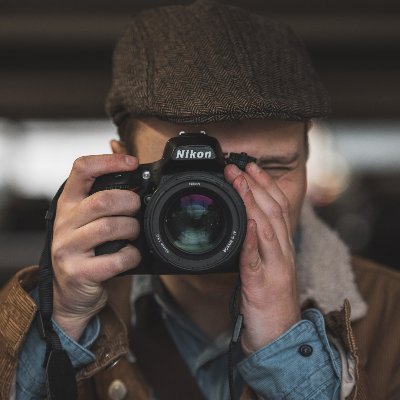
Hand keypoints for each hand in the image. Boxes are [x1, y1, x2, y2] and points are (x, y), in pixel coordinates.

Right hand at [51, 154, 141, 339]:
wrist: (70, 293)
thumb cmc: (86, 249)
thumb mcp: (88, 217)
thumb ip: (104, 190)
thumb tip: (121, 151)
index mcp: (68, 203)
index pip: (82, 169)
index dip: (109, 161)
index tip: (132, 163)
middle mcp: (64, 222)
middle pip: (102, 199)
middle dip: (130, 202)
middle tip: (137, 209)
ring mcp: (68, 248)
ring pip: (109, 227)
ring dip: (132, 229)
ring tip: (134, 234)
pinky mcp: (79, 272)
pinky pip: (115, 259)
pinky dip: (131, 256)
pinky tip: (130, 255)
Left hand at [225, 162, 300, 355]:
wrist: (278, 336)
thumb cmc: (270, 302)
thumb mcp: (267, 266)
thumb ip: (259, 245)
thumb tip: (246, 222)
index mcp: (282, 247)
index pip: (278, 208)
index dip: (265, 185)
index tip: (251, 167)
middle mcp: (282, 253)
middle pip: (273, 211)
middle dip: (255, 185)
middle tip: (238, 166)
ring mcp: (274, 268)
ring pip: (267, 228)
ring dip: (252, 202)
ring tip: (239, 182)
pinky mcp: (261, 285)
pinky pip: (256, 258)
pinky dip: (252, 238)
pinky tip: (248, 222)